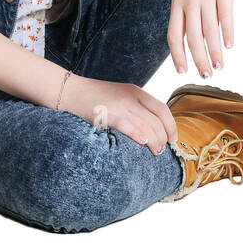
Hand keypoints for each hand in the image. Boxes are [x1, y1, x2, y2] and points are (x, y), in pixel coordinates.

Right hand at [57, 73, 177, 156]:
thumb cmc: (94, 97)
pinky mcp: (107, 114)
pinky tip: (143, 142)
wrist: (69, 90)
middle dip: (164, 137)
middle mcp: (130, 97)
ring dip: (155, 141)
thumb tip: (151, 128)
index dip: (171, 125)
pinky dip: (139, 135)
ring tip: (156, 152)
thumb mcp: (119, 95)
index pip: (162, 109)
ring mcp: (119, 105)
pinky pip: (129, 126)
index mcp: (135, 91)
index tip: (173, 138)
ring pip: (147, 126)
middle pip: (157, 120)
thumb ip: (135, 107)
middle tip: (163, 150)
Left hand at [167, 0, 236, 77]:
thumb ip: (187, 8)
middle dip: (199, 60)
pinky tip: (230, 45)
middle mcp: (190, 1)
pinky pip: (225, 17)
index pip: (174, 35)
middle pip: (192, 38)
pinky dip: (228, 33)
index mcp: (178, 1)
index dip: (177, 55)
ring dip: (215, 52)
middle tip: (206, 75)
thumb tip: (193, 32)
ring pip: (209, 32)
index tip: (182, 71)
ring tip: (220, 66)